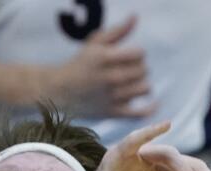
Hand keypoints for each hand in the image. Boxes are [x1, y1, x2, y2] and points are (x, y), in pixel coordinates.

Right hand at [42, 16, 156, 119]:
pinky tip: (153, 103)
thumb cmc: (78, 65)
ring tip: (131, 83)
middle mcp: (110, 77)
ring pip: (145, 88)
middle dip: (137, 68)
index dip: (136, 54)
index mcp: (106, 58)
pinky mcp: (111, 112)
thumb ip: (116, 31)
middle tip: (125, 71)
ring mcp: (111, 96)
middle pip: (143, 70)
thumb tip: (135, 17)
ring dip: (141, 84)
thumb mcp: (94, 43)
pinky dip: (150, 109)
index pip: (140, 54)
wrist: (57, 92)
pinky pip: (139, 113)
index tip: (126, 58)